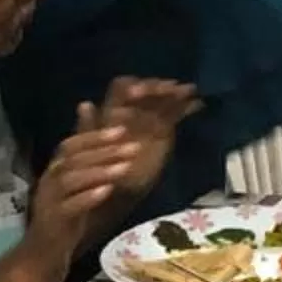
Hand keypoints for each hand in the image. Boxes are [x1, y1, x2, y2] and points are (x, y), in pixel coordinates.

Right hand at [18, 115, 150, 278]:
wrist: (41, 258)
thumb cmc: (63, 221)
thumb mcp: (78, 189)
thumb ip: (88, 164)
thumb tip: (102, 140)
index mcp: (54, 170)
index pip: (72, 144)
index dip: (95, 135)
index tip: (123, 130)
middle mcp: (48, 181)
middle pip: (74, 159)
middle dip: (105, 151)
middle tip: (133, 147)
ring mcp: (49, 202)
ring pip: (71, 179)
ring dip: (99, 171)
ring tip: (124, 167)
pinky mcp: (53, 222)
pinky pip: (70, 206)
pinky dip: (88, 197)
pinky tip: (107, 191)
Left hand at [91, 79, 198, 204]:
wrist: (112, 193)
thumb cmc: (96, 170)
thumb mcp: (89, 149)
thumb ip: (89, 126)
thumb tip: (85, 103)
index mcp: (112, 110)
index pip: (124, 88)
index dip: (131, 88)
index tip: (140, 93)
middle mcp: (131, 111)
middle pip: (146, 91)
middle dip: (159, 88)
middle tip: (172, 90)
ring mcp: (147, 121)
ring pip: (162, 101)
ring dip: (175, 94)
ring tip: (188, 92)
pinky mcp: (163, 133)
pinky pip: (175, 116)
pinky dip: (185, 108)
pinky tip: (197, 104)